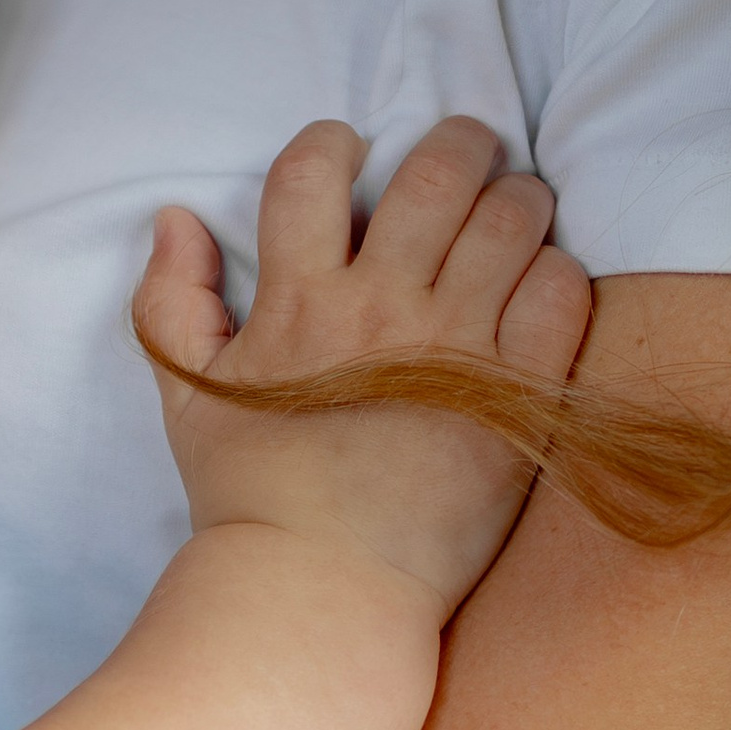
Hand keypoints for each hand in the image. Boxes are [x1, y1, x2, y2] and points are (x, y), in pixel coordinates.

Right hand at [135, 116, 592, 612]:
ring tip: (514, 204)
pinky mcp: (517, 395)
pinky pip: (559, 295)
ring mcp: (457, 349)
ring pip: (509, 220)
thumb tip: (174, 216)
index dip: (333, 140)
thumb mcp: (188, 395)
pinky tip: (540, 279)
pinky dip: (555, 269)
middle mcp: (381, 309)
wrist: (324, 589)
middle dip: (459, 141)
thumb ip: (171, 299)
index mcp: (298, 300)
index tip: (354, 145)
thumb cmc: (251, 496)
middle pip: (434, 176)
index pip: (312, 172)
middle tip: (467, 147)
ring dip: (516, 197)